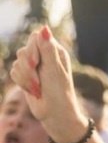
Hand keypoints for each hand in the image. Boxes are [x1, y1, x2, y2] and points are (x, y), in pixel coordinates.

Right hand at [9, 27, 87, 142]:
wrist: (55, 114)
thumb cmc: (59, 93)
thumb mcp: (54, 70)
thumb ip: (47, 49)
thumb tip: (44, 28)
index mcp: (55, 52)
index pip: (35, 37)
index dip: (31, 48)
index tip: (35, 62)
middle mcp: (44, 57)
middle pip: (23, 50)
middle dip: (28, 67)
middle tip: (38, 81)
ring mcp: (35, 67)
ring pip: (17, 62)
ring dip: (26, 77)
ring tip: (38, 88)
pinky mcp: (26, 76)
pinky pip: (14, 72)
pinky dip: (22, 82)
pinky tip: (32, 90)